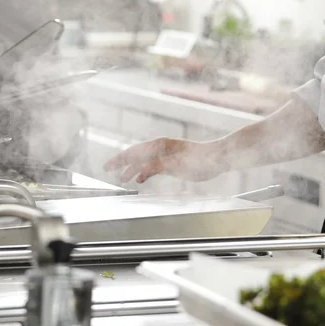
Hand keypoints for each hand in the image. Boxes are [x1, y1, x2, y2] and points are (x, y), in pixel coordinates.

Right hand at [103, 138, 228, 183]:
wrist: (217, 159)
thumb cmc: (199, 159)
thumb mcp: (177, 164)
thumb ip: (157, 167)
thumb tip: (140, 171)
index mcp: (159, 145)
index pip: (134, 152)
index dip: (120, 159)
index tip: (107, 166)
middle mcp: (160, 148)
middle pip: (135, 155)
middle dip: (122, 162)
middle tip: (108, 170)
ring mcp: (165, 156)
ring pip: (143, 162)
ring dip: (131, 169)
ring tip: (122, 178)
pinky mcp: (171, 164)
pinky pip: (151, 167)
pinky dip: (143, 172)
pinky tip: (140, 179)